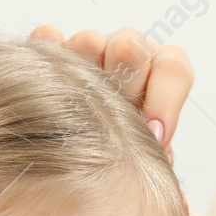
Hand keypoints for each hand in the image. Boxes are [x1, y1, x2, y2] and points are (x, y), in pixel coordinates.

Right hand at [28, 25, 192, 163]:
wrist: (70, 176)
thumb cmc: (115, 168)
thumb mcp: (143, 169)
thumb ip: (157, 161)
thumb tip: (170, 176)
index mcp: (155, 81)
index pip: (172, 68)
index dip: (167, 98)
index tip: (155, 136)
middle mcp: (122, 62)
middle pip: (131, 45)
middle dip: (125, 77)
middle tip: (115, 108)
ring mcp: (84, 52)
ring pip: (90, 40)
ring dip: (84, 69)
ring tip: (73, 100)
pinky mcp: (46, 52)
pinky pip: (47, 38)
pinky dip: (47, 53)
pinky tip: (43, 82)